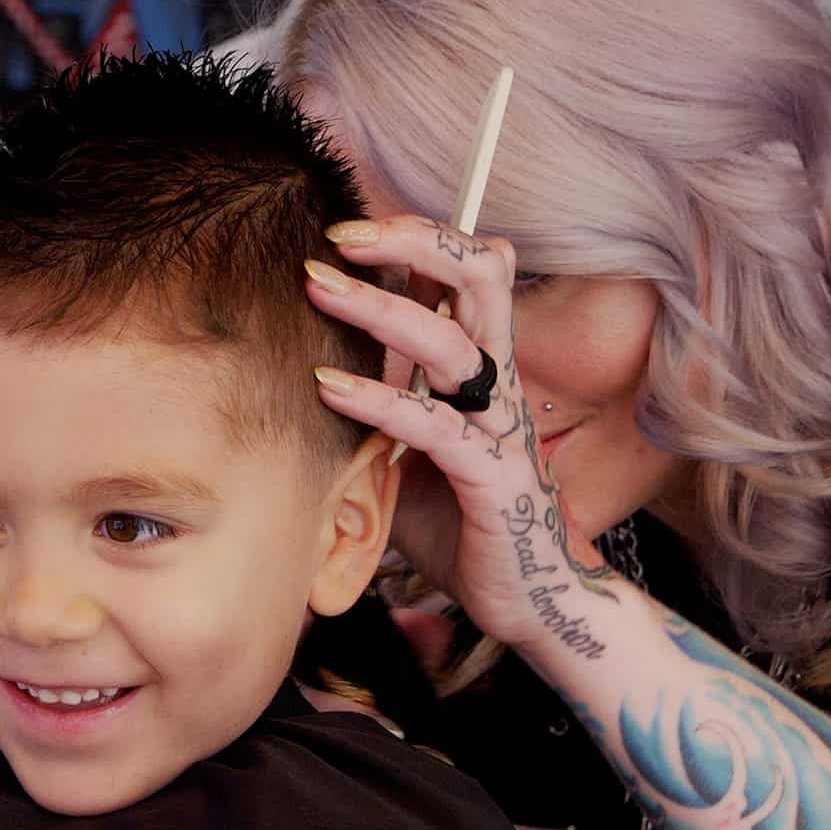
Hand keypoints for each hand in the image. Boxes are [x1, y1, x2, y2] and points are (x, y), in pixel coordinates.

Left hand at [307, 216, 621, 659]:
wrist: (523, 598)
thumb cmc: (459, 521)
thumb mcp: (405, 451)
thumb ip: (377, 405)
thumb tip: (307, 369)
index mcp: (480, 366)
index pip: (463, 273)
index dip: (414, 239)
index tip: (345, 231)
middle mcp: (496, 383)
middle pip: (478, 277)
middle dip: (412, 242)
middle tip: (341, 234)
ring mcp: (498, 426)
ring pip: (452, 341)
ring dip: (381, 308)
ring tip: (317, 286)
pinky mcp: (491, 477)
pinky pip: (435, 426)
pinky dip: (379, 400)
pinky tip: (328, 388)